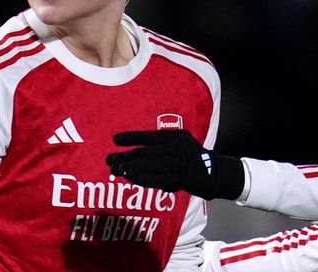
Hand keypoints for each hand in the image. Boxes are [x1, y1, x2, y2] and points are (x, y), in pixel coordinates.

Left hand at [106, 130, 244, 200]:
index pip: (149, 137)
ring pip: (145, 166)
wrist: (208, 171)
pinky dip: (138, 177)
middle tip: (109, 159)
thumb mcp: (181, 138)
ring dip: (127, 168)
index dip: (131, 138)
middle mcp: (172, 151)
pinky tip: (127, 176)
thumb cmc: (190, 153)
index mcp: (174, 138)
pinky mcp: (172, 180)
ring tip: (113, 168)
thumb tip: (138, 141)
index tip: (115, 139)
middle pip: (143, 153)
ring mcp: (172, 166)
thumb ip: (163, 138)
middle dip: (124, 156)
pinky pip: (151, 179)